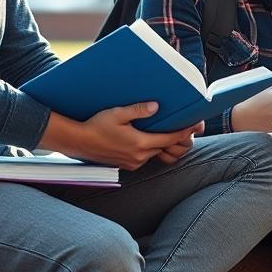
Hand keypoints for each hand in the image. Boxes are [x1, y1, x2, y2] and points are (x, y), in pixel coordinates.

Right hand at [38, 102, 196, 170]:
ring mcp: (133, 162)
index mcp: (139, 143)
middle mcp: (139, 156)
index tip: (193, 126)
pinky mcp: (126, 165)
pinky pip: (144, 157)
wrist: (79, 141)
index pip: (169, 139)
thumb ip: (138, 110)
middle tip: (180, 125)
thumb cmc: (96, 125)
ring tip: (162, 130)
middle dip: (173, 137)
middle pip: (164, 147)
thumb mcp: (117, 113)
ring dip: (160, 143)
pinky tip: (144, 137)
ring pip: (154, 152)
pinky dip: (148, 148)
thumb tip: (156, 106)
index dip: (183, 133)